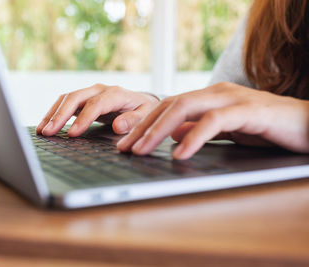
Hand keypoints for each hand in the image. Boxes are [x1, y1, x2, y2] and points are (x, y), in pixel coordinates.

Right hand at [36, 83, 158, 136]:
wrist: (141, 101)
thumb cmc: (144, 109)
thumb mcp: (145, 115)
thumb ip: (134, 120)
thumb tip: (118, 126)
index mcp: (116, 93)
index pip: (96, 104)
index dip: (83, 119)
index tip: (73, 134)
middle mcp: (100, 89)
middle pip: (75, 98)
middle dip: (60, 115)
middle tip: (48, 132)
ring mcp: (90, 92)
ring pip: (66, 98)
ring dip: (52, 114)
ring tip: (42, 131)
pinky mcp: (83, 98)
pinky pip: (65, 103)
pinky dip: (54, 113)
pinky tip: (46, 125)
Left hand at [117, 82, 308, 159]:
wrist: (306, 124)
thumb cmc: (265, 127)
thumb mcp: (224, 130)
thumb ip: (198, 128)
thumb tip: (171, 134)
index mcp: (208, 97)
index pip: (167, 107)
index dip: (144, 124)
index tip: (126, 143)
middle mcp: (215, 93)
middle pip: (169, 105)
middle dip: (144, 127)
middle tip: (125, 148)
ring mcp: (231, 99)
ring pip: (186, 108)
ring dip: (159, 130)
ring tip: (142, 150)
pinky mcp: (248, 110)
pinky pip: (215, 121)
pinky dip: (194, 136)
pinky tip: (180, 154)